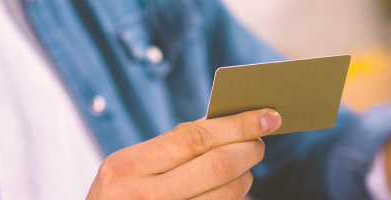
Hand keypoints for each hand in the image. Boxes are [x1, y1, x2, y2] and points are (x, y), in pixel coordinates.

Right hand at [87, 109, 280, 199]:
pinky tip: (234, 186)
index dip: (239, 125)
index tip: (268, 117)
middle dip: (249, 149)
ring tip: (246, 165)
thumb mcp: (130, 166)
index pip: (197, 137)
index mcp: (128, 166)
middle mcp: (144, 195)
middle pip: (218, 166)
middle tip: (261, 140)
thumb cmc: (122, 193)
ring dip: (246, 176)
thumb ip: (171, 145)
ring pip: (226, 193)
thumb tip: (226, 120)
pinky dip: (234, 195)